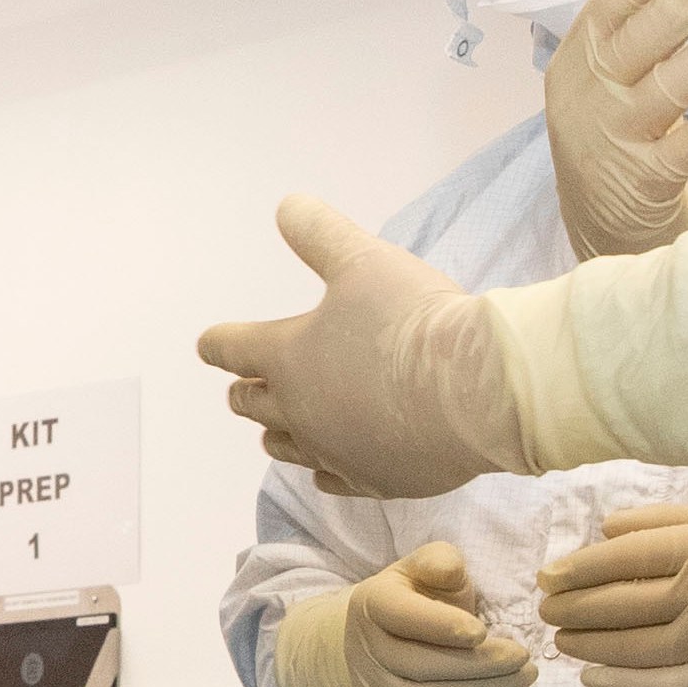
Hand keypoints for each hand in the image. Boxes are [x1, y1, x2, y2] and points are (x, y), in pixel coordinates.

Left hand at [198, 196, 529, 499]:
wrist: (478, 389)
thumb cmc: (414, 319)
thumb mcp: (364, 259)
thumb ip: (320, 233)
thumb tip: (287, 206)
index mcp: (286, 357)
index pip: (232, 349)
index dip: (218, 343)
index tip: (209, 344)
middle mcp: (299, 411)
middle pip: (251, 404)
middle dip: (245, 391)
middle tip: (243, 386)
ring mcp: (335, 452)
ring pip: (285, 448)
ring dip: (277, 432)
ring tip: (275, 429)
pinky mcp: (374, 481)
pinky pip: (332, 480)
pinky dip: (323, 469)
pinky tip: (326, 468)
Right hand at [275, 542, 533, 686]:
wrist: (377, 645)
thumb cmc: (416, 599)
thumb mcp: (422, 570)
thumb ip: (439, 562)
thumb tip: (452, 570)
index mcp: (373, 603)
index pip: (400, 615)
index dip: (439, 625)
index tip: (482, 631)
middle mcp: (367, 649)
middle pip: (420, 665)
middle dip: (478, 664)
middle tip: (523, 657)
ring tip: (523, 679)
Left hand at [538, 502, 687, 686]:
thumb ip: (666, 518)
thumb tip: (604, 529)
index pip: (623, 557)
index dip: (577, 568)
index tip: (548, 576)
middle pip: (620, 602)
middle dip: (573, 607)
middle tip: (546, 611)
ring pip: (633, 644)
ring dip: (588, 643)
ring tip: (563, 639)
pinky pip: (660, 686)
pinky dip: (621, 684)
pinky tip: (592, 678)